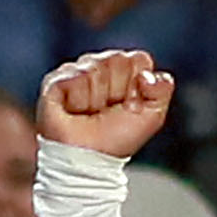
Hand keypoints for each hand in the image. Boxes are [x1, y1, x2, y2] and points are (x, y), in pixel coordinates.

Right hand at [39, 49, 177, 159]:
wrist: (89, 157)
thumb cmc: (116, 139)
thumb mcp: (152, 116)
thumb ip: (161, 89)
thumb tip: (151, 74)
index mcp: (123, 72)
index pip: (139, 59)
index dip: (138, 85)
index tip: (131, 105)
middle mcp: (99, 67)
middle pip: (118, 59)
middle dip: (118, 90)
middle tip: (109, 110)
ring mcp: (76, 71)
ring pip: (96, 67)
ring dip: (98, 98)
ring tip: (91, 112)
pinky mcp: (55, 80)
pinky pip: (75, 77)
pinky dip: (79, 100)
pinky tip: (75, 110)